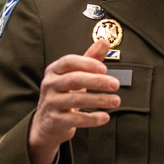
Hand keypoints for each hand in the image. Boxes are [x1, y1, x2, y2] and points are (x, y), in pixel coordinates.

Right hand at [28, 38, 119, 163]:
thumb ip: (90, 59)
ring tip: (116, 101)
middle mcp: (50, 85)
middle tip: (115, 84)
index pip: (69, 62)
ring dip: (99, 100)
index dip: (87, 63)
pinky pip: (75, 119)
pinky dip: (92, 119)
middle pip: (74, 80)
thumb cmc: (64, 93)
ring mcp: (51, 103)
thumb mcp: (74, 74)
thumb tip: (104, 41)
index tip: (104, 68)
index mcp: (54, 70)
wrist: (47, 122)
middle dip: (97, 81)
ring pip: (76, 100)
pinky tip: (105, 117)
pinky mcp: (56, 120)